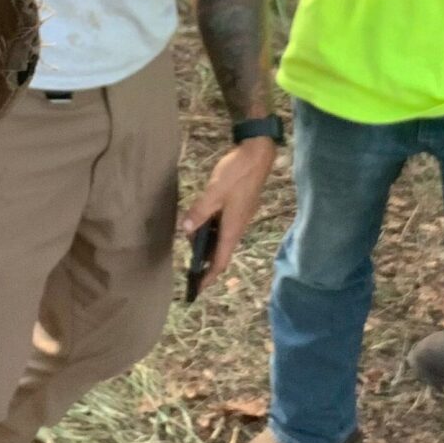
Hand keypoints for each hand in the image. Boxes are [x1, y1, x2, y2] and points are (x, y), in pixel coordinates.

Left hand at [180, 136, 277, 288]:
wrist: (257, 154)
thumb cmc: (238, 173)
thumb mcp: (214, 192)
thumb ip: (200, 212)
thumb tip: (186, 230)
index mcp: (233, 228)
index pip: (220, 260)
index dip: (209, 276)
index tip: (198, 288)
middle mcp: (238, 226)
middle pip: (220, 250)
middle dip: (204, 258)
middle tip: (187, 256)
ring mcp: (240, 216)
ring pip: (221, 236)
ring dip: (207, 239)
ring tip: (191, 233)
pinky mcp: (239, 207)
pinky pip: (223, 224)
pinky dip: (211, 227)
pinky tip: (201, 218)